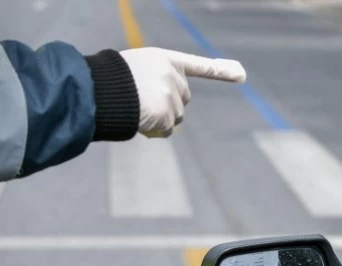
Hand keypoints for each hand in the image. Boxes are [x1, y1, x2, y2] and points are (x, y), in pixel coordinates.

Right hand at [119, 48, 245, 136]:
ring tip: (137, 109)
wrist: (99, 90)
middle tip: (144, 102)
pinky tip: (140, 121)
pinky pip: (165, 130)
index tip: (241, 75)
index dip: (220, 71)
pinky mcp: (166, 113)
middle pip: (183, 98)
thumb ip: (156, 80)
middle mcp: (172, 76)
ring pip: (175, 116)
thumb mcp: (136, 69)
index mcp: (164, 60)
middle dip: (169, 104)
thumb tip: (168, 115)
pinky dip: (154, 130)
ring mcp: (171, 95)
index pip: (198, 65)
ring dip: (160, 118)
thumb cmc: (111, 81)